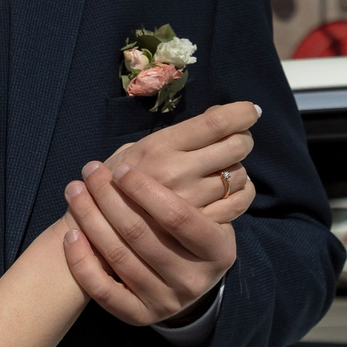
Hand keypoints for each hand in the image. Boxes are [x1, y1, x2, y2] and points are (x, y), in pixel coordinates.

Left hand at [59, 100, 257, 324]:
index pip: (179, 216)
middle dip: (108, 198)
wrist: (177, 281)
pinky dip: (83, 261)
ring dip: (89, 219)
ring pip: (118, 258)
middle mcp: (195, 280)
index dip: (147, 190)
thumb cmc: (186, 228)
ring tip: (73, 190)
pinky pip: (104, 291)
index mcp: (218, 249)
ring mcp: (167, 301)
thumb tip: (227, 110)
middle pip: (142, 235)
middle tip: (89, 170)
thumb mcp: (204, 204)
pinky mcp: (139, 316)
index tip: (121, 166)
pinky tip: (70, 234)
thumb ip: (205, 165)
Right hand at [101, 99, 259, 221]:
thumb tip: (215, 117)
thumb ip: (171, 138)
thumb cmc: (112, 186)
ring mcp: (192, 201)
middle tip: (237, 140)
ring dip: (238, 168)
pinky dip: (241, 193)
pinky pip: (238, 204)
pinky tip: (231, 190)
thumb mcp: (131, 152)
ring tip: (226, 168)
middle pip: (236, 146)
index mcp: (160, 147)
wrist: (97, 235)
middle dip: (242, 139)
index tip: (250, 111)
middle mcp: (179, 171)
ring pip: (240, 175)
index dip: (241, 113)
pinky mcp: (199, 226)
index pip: (215, 122)